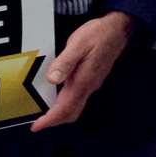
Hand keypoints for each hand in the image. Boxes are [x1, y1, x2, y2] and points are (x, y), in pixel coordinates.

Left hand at [30, 12, 134, 129]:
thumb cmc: (98, 34)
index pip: (65, 109)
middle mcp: (88, 86)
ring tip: (45, 113)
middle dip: (54, 121)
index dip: (50, 120)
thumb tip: (51, 80)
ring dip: (60, 113)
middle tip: (38, 123)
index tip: (36, 127)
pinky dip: (65, 103)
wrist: (119, 29)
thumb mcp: (78, 44)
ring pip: (75, 107)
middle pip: (71, 113)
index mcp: (83, 81)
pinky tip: (57, 95)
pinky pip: (78, 98)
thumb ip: (64, 63)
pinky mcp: (92, 78)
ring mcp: (91, 83)